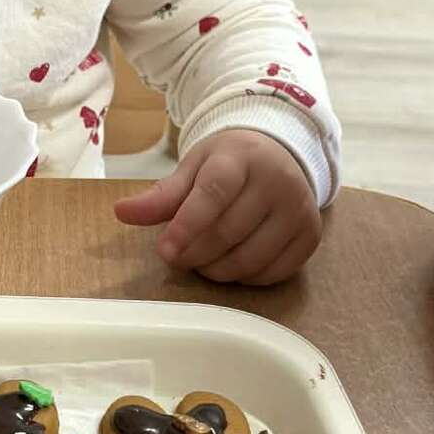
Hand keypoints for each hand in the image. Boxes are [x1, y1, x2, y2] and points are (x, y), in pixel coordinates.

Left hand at [114, 128, 320, 283]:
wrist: (282, 155)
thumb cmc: (230, 164)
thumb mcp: (194, 169)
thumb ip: (161, 195)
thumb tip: (122, 213)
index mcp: (242, 157)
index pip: (214, 194)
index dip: (187, 225)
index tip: (164, 250)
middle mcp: (278, 181)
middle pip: (228, 232)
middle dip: (194, 253)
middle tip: (176, 256)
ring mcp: (300, 210)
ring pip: (250, 259)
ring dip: (216, 270)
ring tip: (200, 261)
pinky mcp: (311, 236)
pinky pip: (272, 273)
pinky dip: (244, 278)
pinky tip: (230, 264)